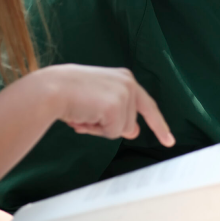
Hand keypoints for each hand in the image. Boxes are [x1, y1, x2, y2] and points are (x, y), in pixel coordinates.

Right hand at [23, 64, 174, 146]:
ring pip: (121, 131)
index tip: (169, 141)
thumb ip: (118, 113)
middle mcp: (129, 83)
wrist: (50, 89)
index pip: (147, 106)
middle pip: (130, 124)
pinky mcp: (116, 106)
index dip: (159, 125)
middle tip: (87, 116)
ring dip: (99, 128)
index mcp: (125, 78)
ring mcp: (124, 94)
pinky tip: (84, 116)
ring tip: (83, 113)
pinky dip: (96, 131)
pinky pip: (112, 133)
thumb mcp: (98, 101)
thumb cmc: (67, 93)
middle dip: (108, 127)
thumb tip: (133, 131)